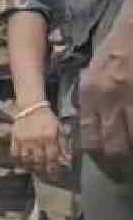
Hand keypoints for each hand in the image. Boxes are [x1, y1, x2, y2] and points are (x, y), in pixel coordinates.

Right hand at [10, 106, 69, 178]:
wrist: (31, 107)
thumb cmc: (47, 118)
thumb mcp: (59, 129)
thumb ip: (62, 144)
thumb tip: (67, 159)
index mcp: (49, 137)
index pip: (51, 157)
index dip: (53, 168)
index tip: (53, 175)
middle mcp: (36, 140)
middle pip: (38, 160)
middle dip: (41, 168)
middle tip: (42, 172)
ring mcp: (24, 139)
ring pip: (26, 158)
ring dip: (29, 166)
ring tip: (32, 169)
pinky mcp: (14, 138)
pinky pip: (14, 152)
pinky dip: (17, 160)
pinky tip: (20, 163)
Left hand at [79, 22, 132, 181]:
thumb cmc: (117, 46)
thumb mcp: (94, 73)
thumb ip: (92, 100)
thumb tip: (93, 125)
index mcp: (91, 93)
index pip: (90, 136)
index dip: (98, 156)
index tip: (106, 165)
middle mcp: (109, 98)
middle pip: (112, 144)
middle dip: (119, 163)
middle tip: (124, 173)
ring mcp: (130, 96)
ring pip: (131, 139)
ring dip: (132, 154)